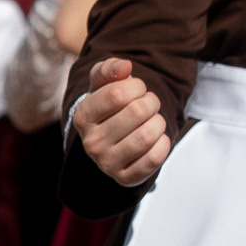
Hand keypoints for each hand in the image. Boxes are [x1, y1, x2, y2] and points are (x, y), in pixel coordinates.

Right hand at [74, 55, 167, 186]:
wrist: (110, 140)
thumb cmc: (109, 106)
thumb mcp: (103, 83)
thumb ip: (109, 68)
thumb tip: (125, 66)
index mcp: (82, 116)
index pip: (116, 94)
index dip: (136, 86)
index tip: (138, 88)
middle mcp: (91, 142)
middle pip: (136, 113)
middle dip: (151, 102)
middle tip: (150, 103)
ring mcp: (107, 163)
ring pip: (147, 136)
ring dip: (159, 122)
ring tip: (154, 120)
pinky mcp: (125, 178)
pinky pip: (153, 159)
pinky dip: (163, 144)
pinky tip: (158, 139)